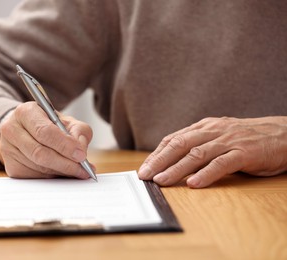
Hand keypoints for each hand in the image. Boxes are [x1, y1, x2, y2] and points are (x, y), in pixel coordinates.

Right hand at [0, 102, 93, 178]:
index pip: (44, 131)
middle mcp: (12, 129)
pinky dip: (52, 176)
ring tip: (77, 170)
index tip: (81, 155)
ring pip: (38, 167)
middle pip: (40, 152)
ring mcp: (8, 149)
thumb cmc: (48, 124)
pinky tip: (61, 171)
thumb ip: (79, 130)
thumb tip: (81, 148)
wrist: (26, 130)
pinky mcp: (11, 167)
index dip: (64, 145)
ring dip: (61, 171)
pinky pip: (35, 176)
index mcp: (25, 112)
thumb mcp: (66, 121)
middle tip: (83, 169)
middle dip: (65, 163)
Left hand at [138, 116, 286, 187]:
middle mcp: (213, 131)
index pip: (174, 139)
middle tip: (145, 175)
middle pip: (180, 144)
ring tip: (162, 181)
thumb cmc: (248, 138)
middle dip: (160, 161)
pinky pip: (222, 163)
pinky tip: (194, 184)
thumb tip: (173, 162)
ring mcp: (228, 140)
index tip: (144, 167)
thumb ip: (199, 145)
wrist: (283, 133)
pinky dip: (206, 174)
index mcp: (205, 127)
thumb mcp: (219, 137)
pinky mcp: (245, 152)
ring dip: (176, 168)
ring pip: (197, 154)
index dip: (157, 154)